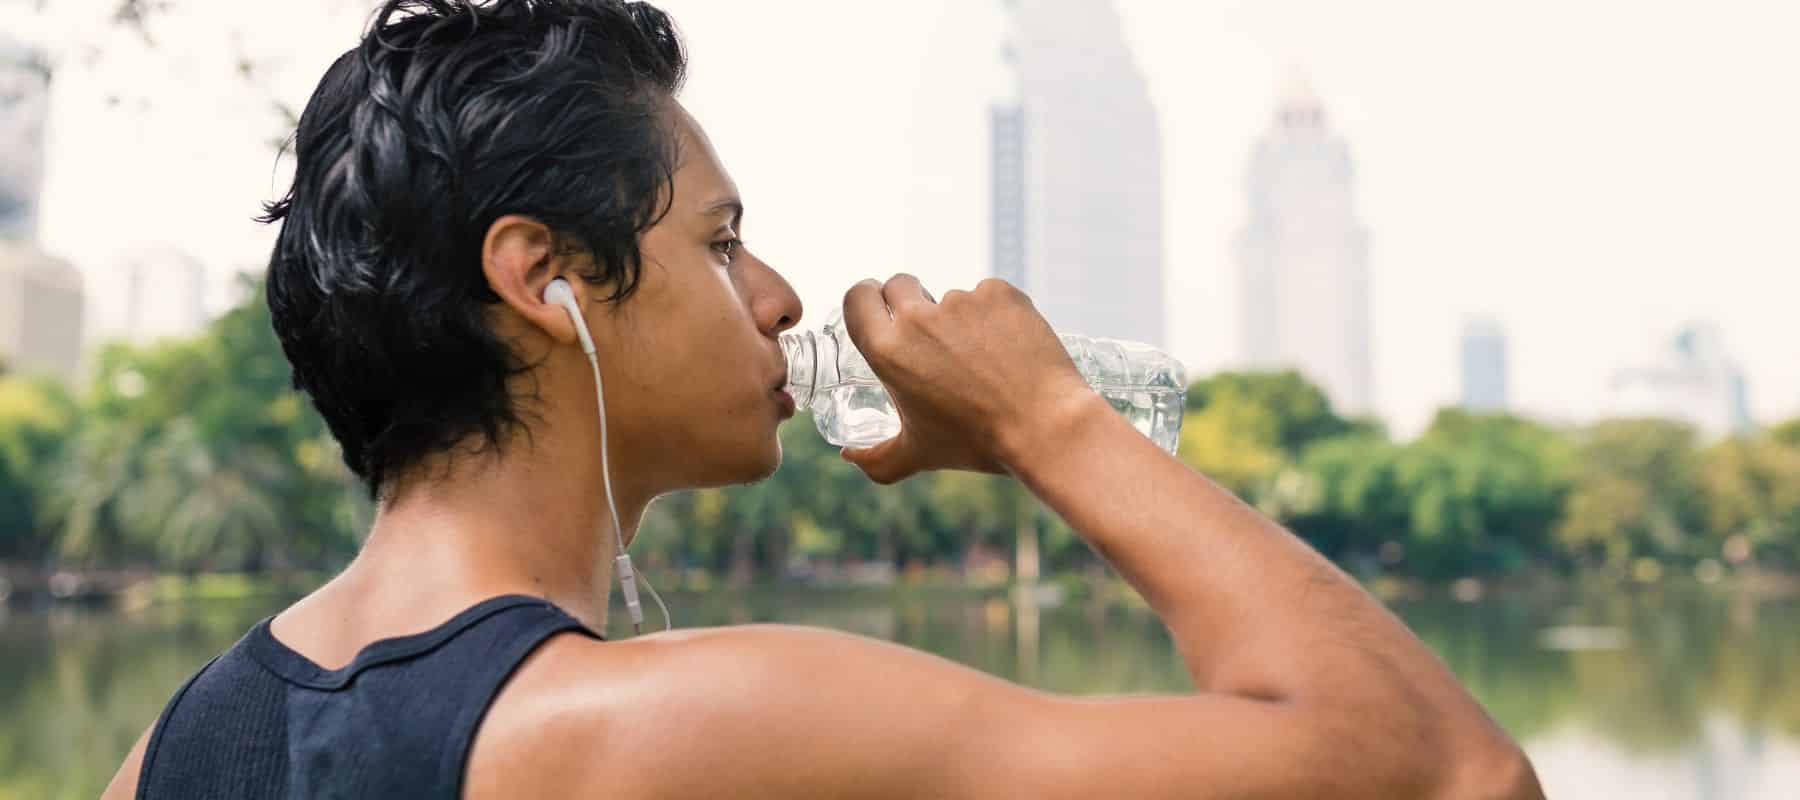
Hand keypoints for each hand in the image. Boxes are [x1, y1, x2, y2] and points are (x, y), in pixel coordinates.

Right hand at [838, 275, 1093, 483]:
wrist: (1046, 427)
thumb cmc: (978, 441)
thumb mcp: (918, 455)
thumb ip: (876, 459)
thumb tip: (850, 456)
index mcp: (889, 351)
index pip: (857, 297)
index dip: (865, 299)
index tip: (878, 308)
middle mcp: (920, 318)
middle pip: (899, 284)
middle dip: (908, 302)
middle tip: (929, 335)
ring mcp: (962, 300)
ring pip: (950, 297)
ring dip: (959, 319)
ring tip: (984, 360)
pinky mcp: (1000, 293)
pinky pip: (987, 296)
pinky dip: (995, 316)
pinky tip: (1009, 348)